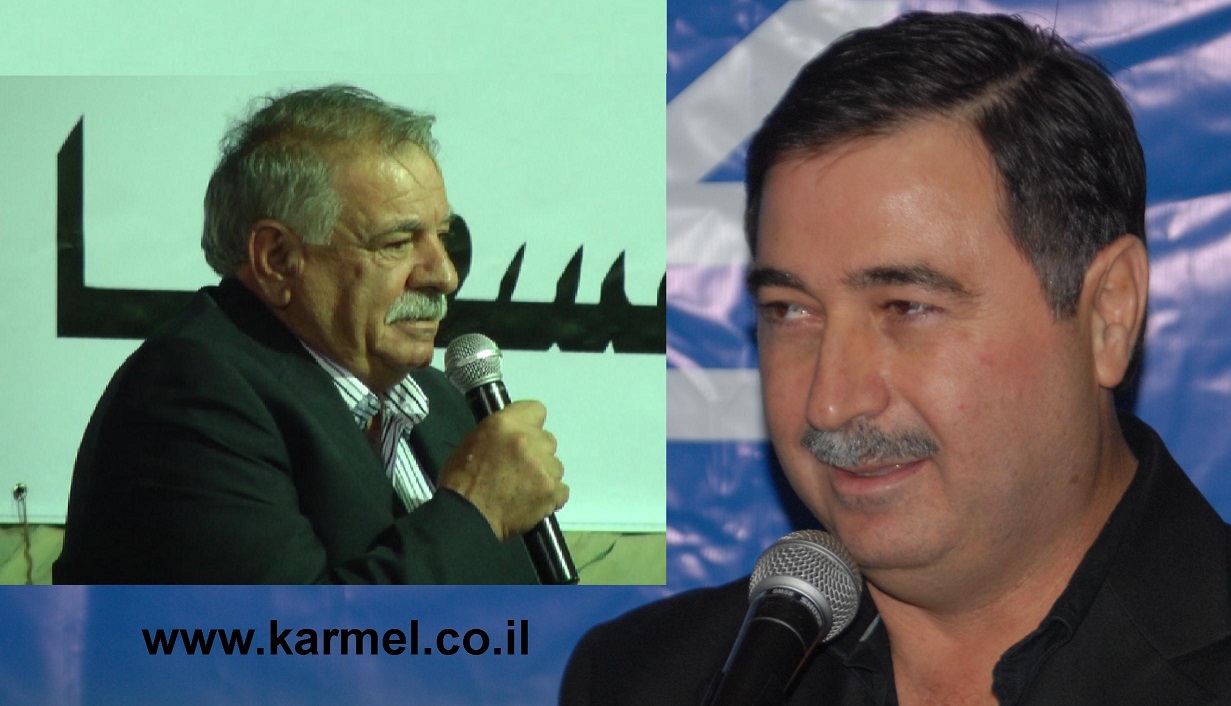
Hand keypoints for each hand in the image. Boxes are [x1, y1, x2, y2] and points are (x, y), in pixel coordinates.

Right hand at [438, 400, 567, 540]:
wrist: (466, 516)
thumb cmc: (461, 481)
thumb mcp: (474, 441)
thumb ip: (500, 434)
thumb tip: (512, 436)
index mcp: (506, 424)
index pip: (537, 410)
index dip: (531, 423)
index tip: (525, 435)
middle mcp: (529, 441)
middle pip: (548, 440)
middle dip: (537, 452)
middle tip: (520, 467)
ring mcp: (543, 467)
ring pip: (556, 466)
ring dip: (544, 474)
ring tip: (524, 489)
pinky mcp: (551, 492)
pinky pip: (562, 490)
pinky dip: (551, 496)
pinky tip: (533, 501)